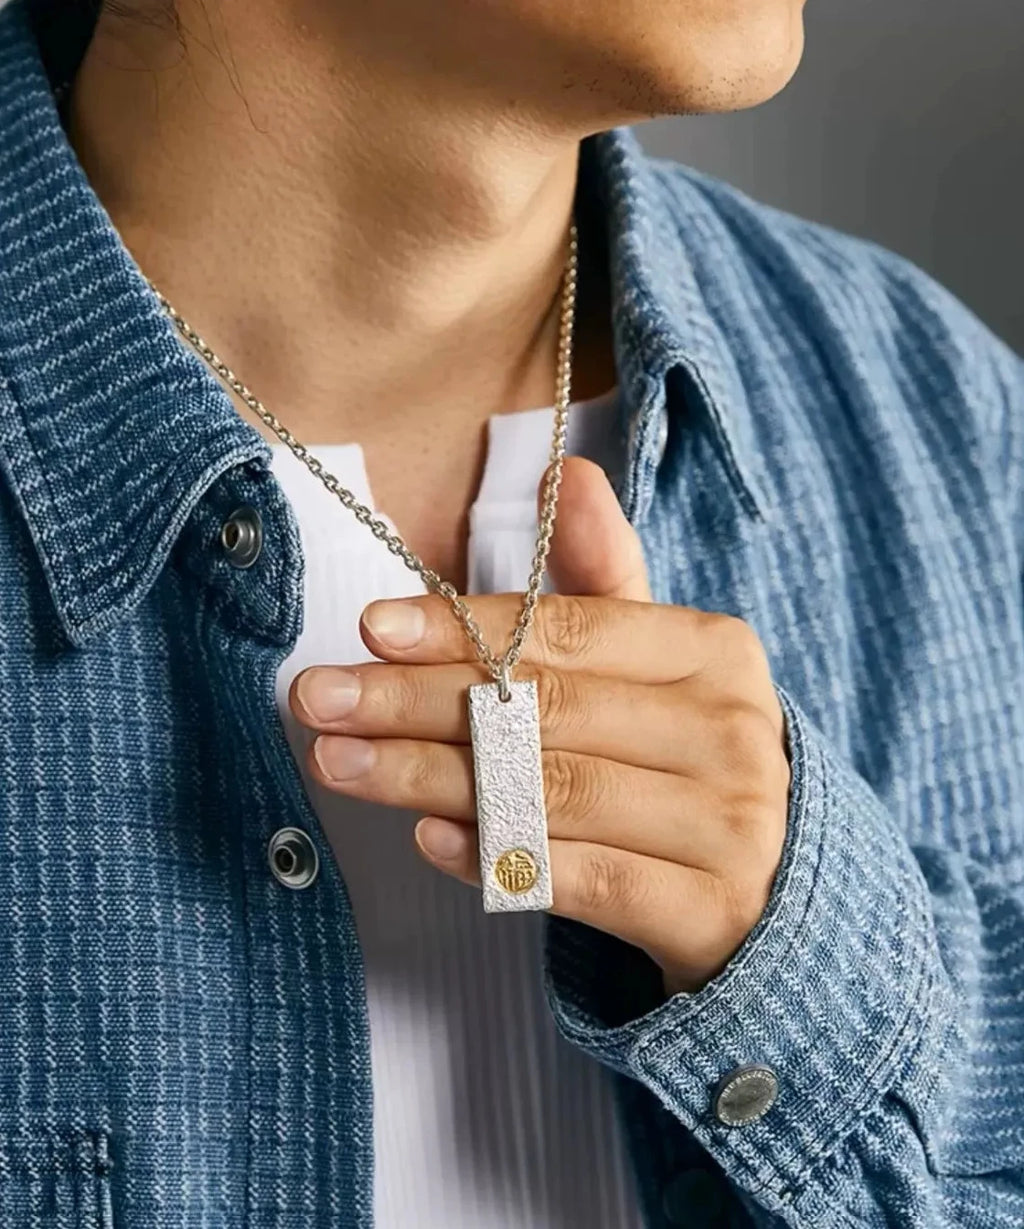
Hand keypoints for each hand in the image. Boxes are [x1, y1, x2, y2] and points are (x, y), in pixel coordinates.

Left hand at [289, 457, 790, 994]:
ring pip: (549, 794)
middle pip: (547, 710)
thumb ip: (605, 575)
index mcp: (714, 652)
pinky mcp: (707, 910)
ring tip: (340, 761)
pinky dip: (496, 858)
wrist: (778, 882)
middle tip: (318, 699)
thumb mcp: (659, 661)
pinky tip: (426, 838)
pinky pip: (578, 881)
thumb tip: (567, 470)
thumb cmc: (689, 754)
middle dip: (418, 703)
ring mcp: (726, 825)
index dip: (464, 628)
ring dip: (430, 778)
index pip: (570, 632)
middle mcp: (729, 732)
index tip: (371, 628)